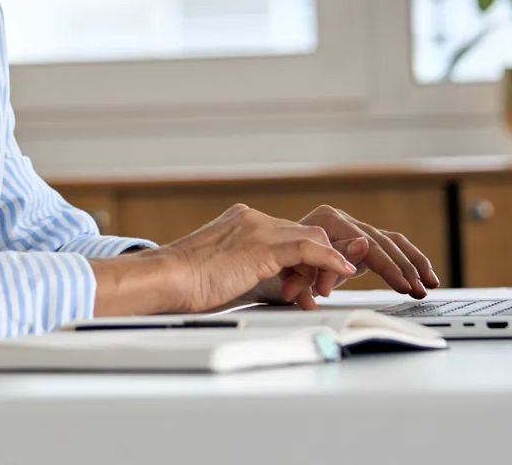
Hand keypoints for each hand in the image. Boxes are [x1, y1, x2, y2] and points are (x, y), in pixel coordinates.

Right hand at [154, 203, 358, 314]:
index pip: (288, 234)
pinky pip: (309, 248)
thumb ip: (260, 276)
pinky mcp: (262, 245)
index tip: (315, 280)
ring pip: (310, 238)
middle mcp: (251, 218)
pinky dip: (330, 260)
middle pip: (303, 233)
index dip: (306, 258)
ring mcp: (257, 228)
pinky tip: (343, 271)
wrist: (168, 279)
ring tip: (323, 292)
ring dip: (324, 266)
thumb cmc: (188, 285)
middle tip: (323, 289)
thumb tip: (293, 294)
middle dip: (320, 262)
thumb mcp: (230, 275)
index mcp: (241, 221)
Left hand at [247, 205, 441, 309]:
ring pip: (390, 241)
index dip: (384, 266)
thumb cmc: (275, 266)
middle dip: (400, 268)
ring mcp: (350, 228)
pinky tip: (425, 274)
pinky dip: (408, 258)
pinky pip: (389, 244)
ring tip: (428, 285)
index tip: (401, 286)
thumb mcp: (295, 266)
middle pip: (380, 241)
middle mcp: (339, 219)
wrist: (260, 263)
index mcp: (325, 221)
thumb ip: (327, 258)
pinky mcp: (358, 241)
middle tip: (416, 290)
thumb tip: (363, 246)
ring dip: (411, 263)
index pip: (364, 243)